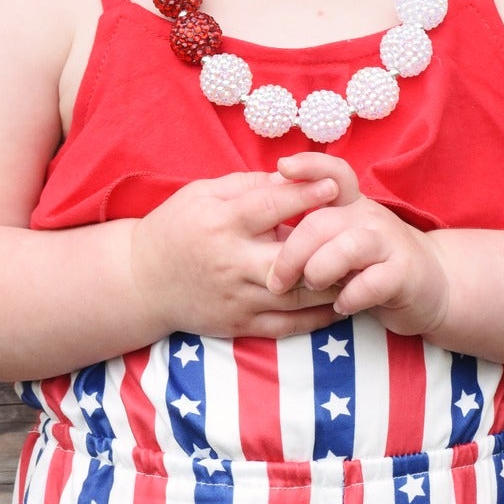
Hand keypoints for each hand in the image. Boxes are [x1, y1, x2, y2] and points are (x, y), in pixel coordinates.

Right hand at [130, 171, 344, 339]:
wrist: (142, 282)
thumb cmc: (176, 228)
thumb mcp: (202, 194)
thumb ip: (247, 185)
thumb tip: (291, 177)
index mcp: (220, 223)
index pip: (269, 206)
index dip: (304, 195)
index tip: (335, 186)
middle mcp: (230, 262)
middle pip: (290, 257)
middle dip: (328, 248)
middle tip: (361, 237)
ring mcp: (236, 297)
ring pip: (295, 296)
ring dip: (333, 285)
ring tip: (362, 272)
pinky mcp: (239, 324)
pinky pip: (286, 326)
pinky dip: (318, 318)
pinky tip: (340, 305)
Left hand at [265, 154, 450, 336]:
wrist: (432, 285)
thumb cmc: (373, 263)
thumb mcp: (344, 238)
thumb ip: (313, 229)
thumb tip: (261, 229)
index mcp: (352, 204)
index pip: (334, 172)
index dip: (309, 166)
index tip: (281, 167)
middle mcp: (369, 216)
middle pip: (322, 222)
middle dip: (292, 253)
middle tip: (276, 282)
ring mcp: (389, 243)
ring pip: (347, 248)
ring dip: (320, 271)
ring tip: (313, 287)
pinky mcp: (404, 274)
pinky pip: (372, 283)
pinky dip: (350, 297)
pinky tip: (341, 306)